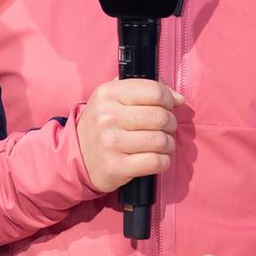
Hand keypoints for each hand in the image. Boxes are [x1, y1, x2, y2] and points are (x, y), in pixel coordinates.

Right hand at [76, 79, 181, 193]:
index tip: (168, 106)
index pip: (154, 91)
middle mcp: (108, 117)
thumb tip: (178, 98)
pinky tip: (157, 158)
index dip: (168, 99)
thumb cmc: (102, 124)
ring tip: (161, 143)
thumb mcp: (113, 97)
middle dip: (171, 123)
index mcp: (108, 94)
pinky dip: (164, 161)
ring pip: (161, 141)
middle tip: (166, 127)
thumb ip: (145, 89)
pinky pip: (156, 162)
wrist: (77, 156)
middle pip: (161, 117)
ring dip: (168, 143)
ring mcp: (112, 143)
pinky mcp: (117, 167)